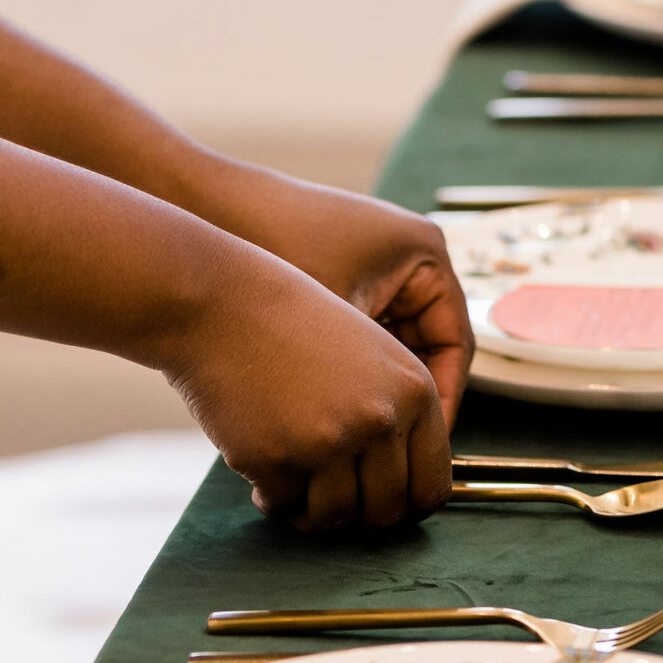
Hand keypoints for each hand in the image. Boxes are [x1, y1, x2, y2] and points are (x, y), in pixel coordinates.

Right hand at [164, 242, 454, 533]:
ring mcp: (330, 441)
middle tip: (329, 501)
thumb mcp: (372, 356)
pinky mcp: (278, 458)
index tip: (376, 504)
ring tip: (294, 487)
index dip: (404, 509)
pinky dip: (274, 500)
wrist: (221, 305)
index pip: (432, 489)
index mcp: (415, 392)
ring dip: (313, 514)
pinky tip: (264, 474)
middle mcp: (380, 419)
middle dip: (356, 520)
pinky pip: (285, 507)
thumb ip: (399, 417)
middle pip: (386, 514)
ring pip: (335, 519)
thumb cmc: (292, 329)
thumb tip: (409, 493)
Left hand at [202, 168, 473, 427]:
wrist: (209, 211)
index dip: (439, 403)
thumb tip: (393, 443)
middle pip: (425, 348)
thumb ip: (374, 381)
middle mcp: (407, 256)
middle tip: (386, 451)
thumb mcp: (337, 325)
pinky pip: (360, 334)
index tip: (416, 445)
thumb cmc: (276, 252)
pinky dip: (347, 369)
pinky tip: (328, 407)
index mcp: (425, 254)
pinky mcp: (340, 274)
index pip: (453, 347)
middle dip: (403, 401)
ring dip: (373, 389)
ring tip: (356, 436)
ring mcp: (374, 265)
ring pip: (390, 347)